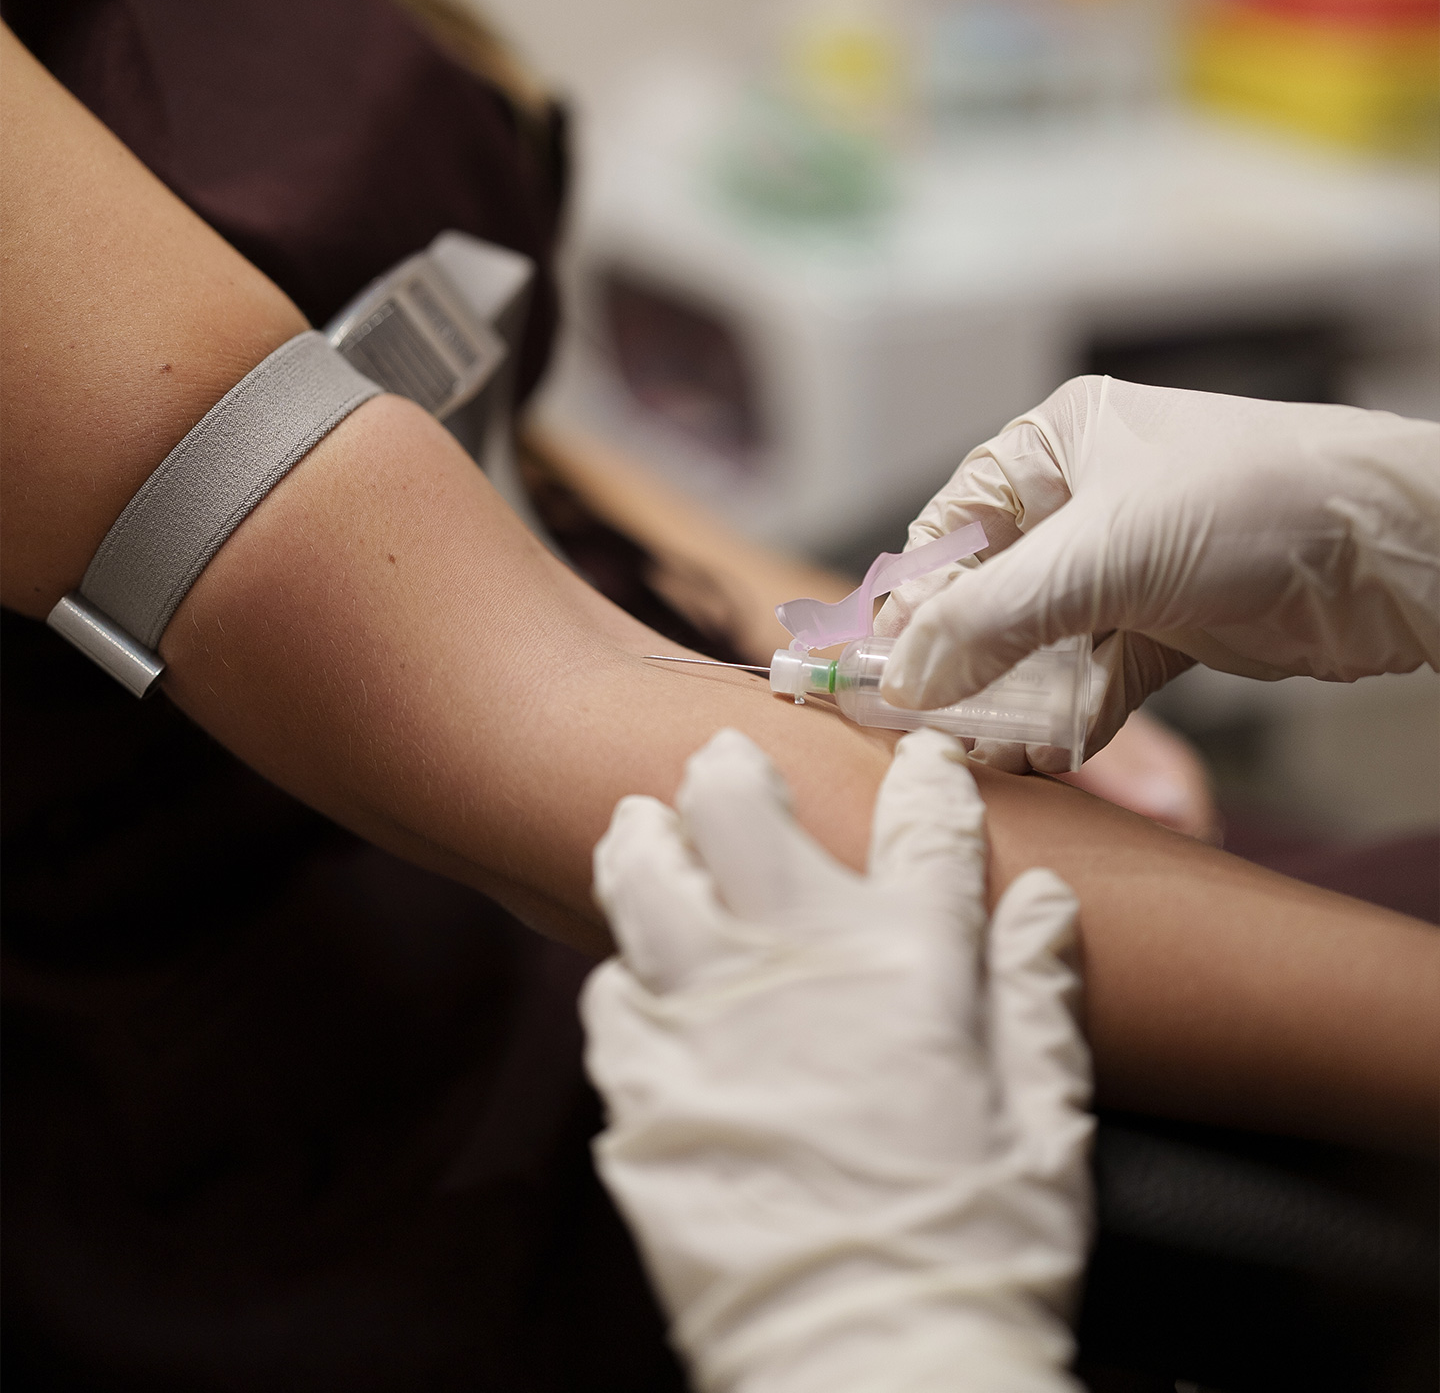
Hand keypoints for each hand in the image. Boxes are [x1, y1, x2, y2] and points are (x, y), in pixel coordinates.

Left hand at [582, 728, 1091, 1392]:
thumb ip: (1036, 996)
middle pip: (744, 814)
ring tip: (640, 823)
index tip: (916, 755)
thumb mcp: (1045, 1125)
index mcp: (910, 964)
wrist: (869, 1365)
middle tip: (726, 759)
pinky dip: (622, 974)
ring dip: (644, 838)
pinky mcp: (642, 1088)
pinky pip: (610, 997)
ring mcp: (706, 1018)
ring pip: (646, 879)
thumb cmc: (976, 1251)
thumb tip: (1047, 902)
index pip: (922, 832)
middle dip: (734, 769)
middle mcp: (798, 964)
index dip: (923, 780)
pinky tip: (634, 974)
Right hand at [875, 375, 1439, 769]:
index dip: (914, 604)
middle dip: (963, 665)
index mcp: (1054, 448)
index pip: (951, 531)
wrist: (1398, 554)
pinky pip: (1094, 676)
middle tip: (935, 728)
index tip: (887, 674)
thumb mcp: (1101, 555)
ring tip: (995, 753)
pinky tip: (1053, 752)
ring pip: (1039, 644)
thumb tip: (903, 678)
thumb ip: (990, 619)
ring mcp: (1126, 567)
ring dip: (1016, 702)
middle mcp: (1084, 502)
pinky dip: (1071, 715)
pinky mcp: (1165, 624)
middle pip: (989, 594)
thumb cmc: (1256, 506)